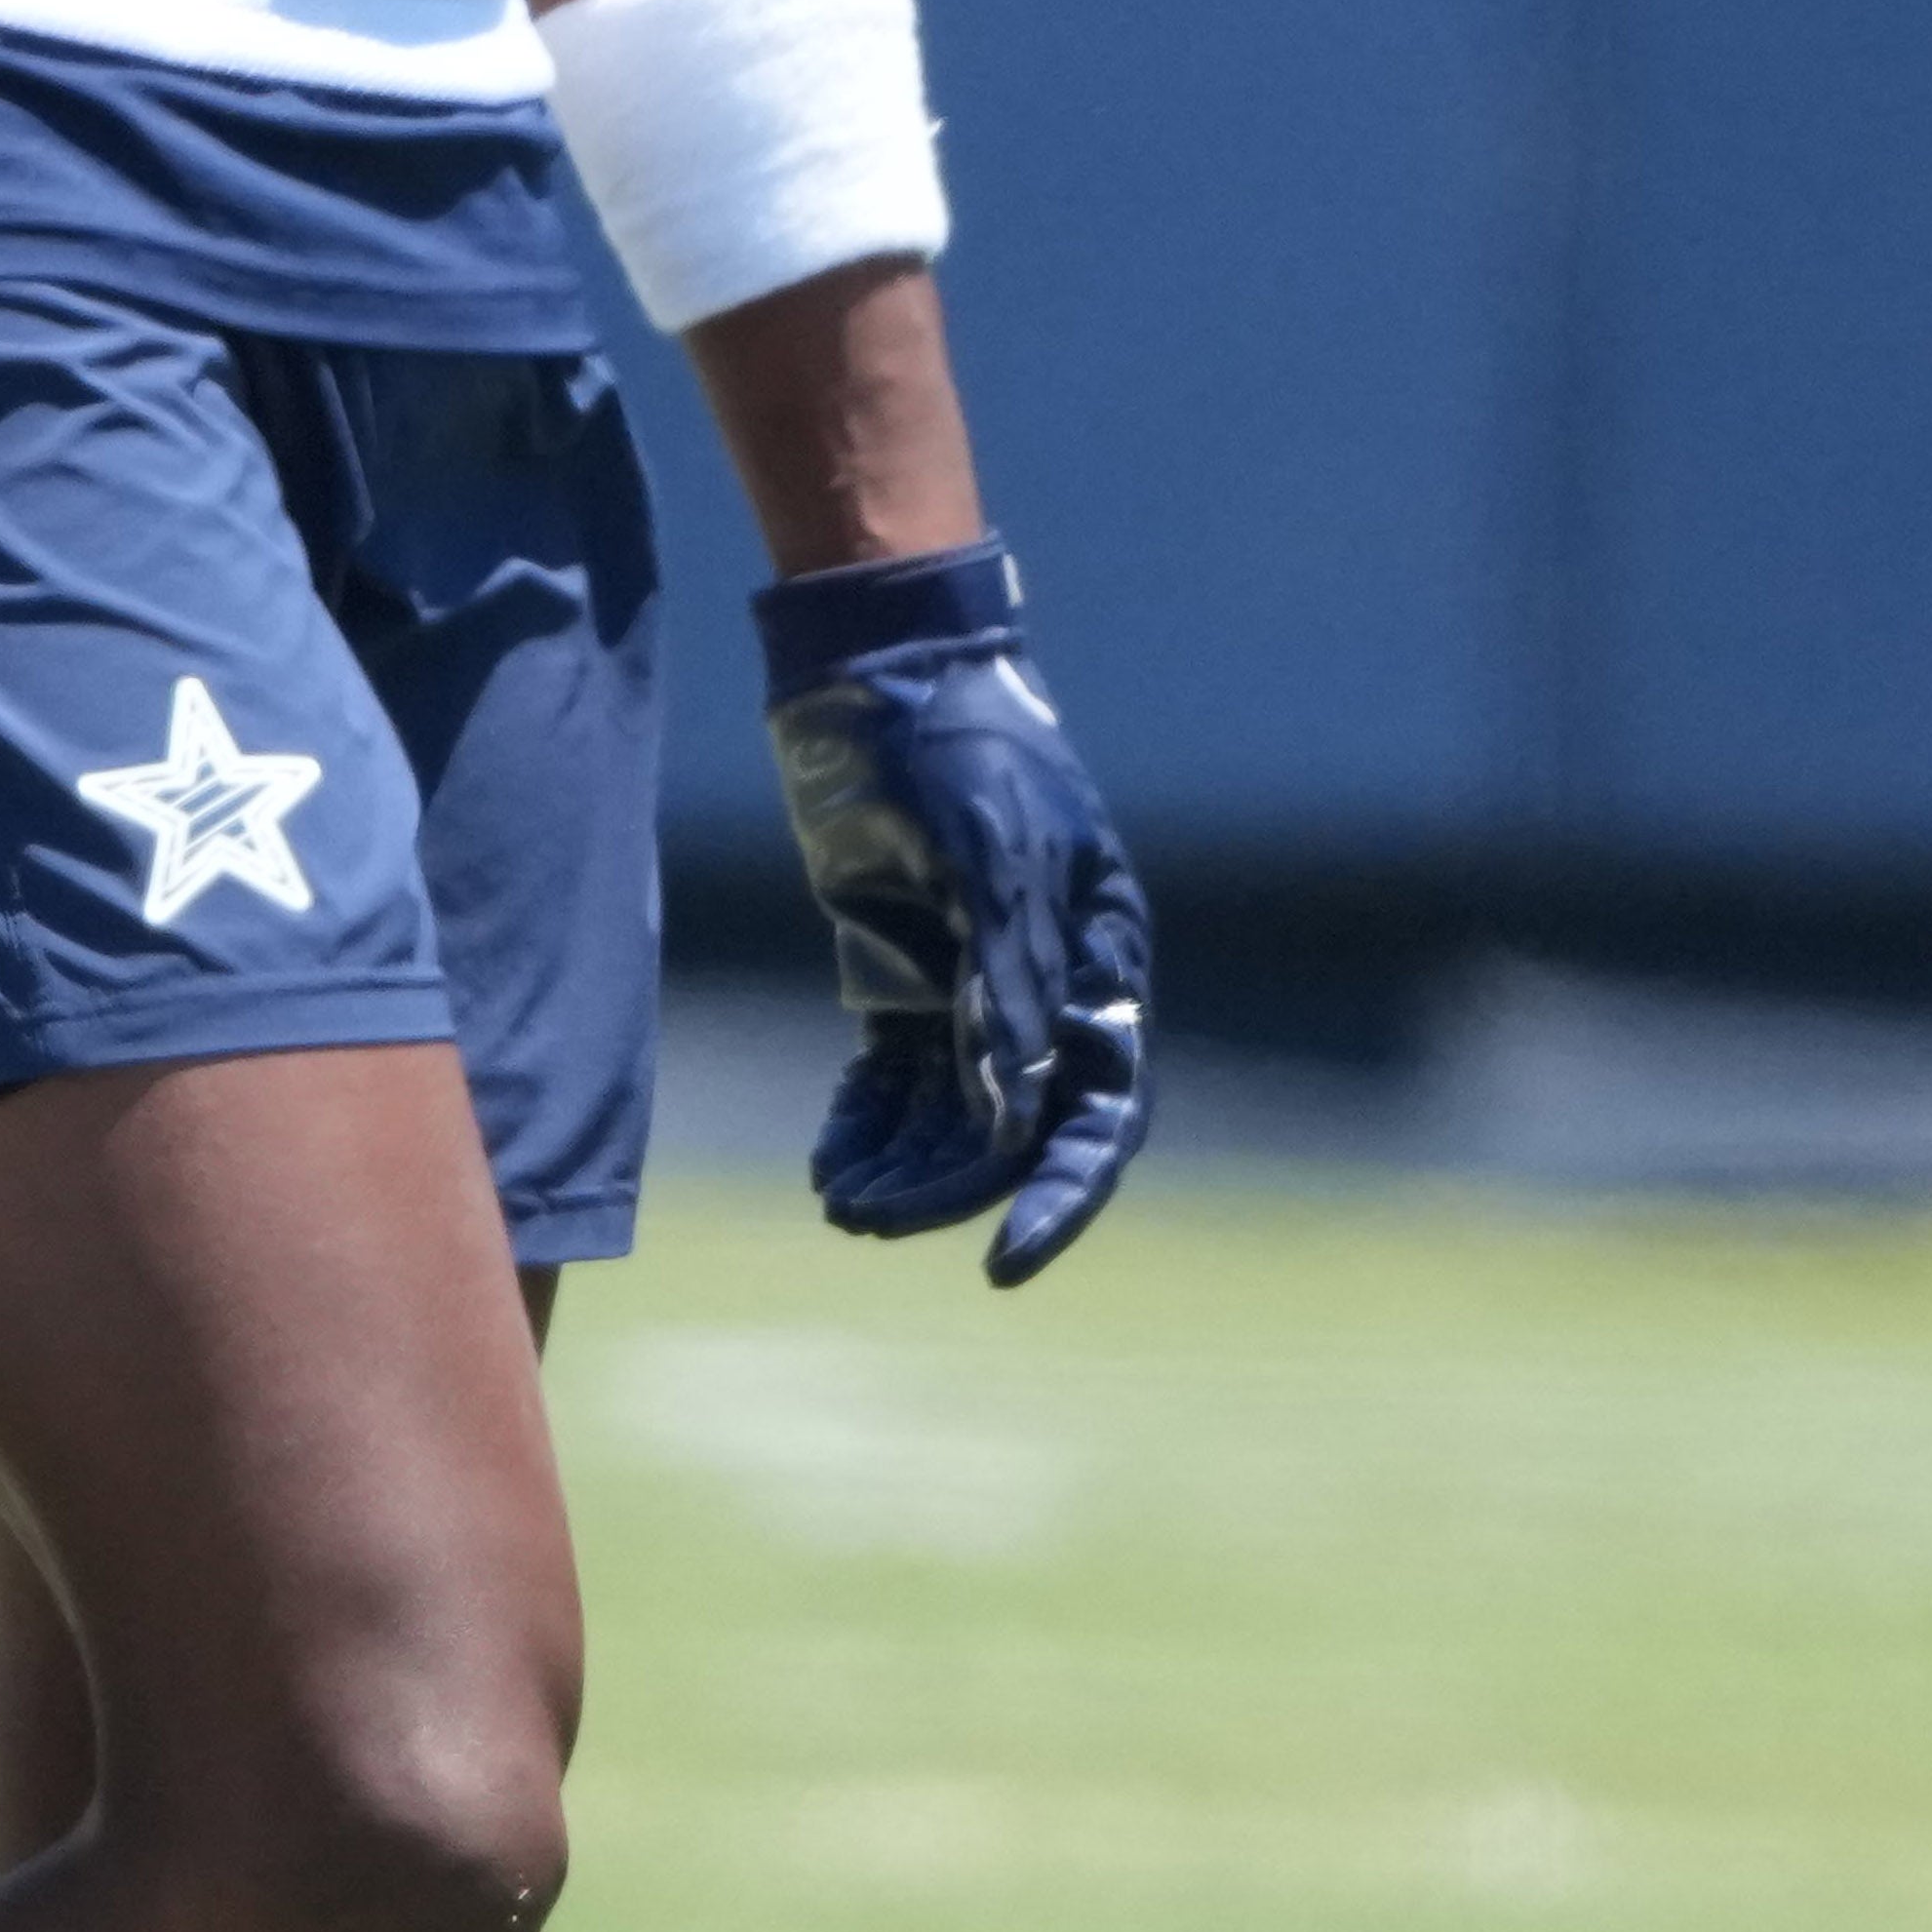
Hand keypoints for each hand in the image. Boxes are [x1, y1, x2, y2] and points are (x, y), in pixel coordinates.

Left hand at [752, 535, 1149, 1281]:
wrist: (875, 668)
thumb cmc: (956, 745)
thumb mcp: (990, 855)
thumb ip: (1009, 983)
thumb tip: (1015, 1111)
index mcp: (1099, 957)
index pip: (1098, 1109)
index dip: (1060, 1193)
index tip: (1004, 1263)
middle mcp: (1047, 983)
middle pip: (1017, 1126)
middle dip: (951, 1187)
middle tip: (868, 1222)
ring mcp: (973, 981)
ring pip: (950, 1113)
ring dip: (902, 1166)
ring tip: (840, 1203)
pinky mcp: (906, 973)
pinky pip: (895, 1078)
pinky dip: (867, 1123)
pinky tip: (832, 1161)